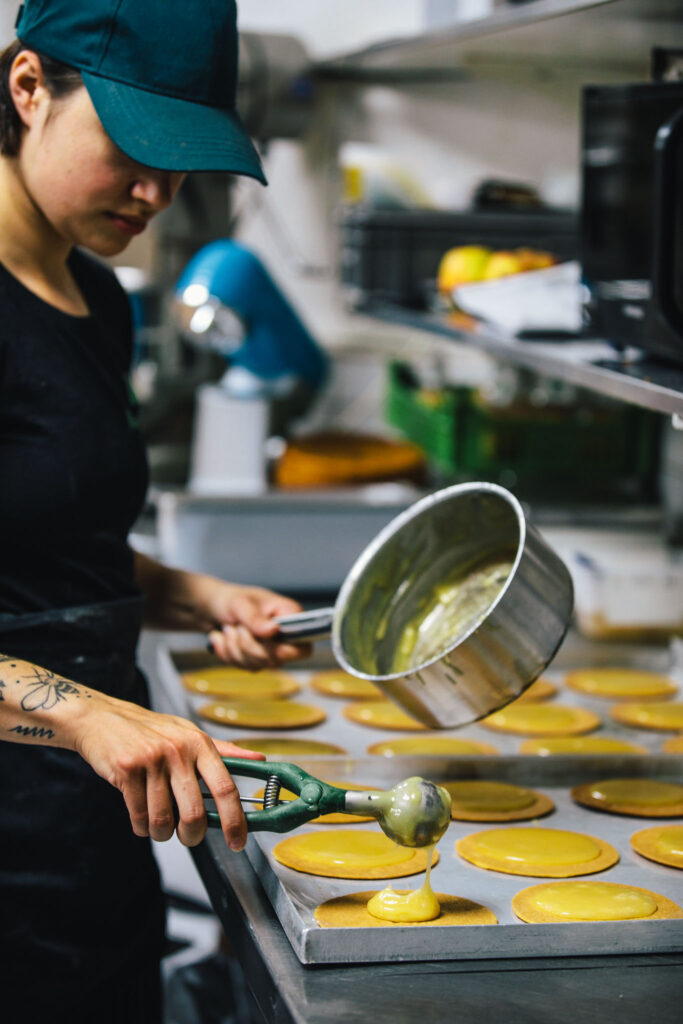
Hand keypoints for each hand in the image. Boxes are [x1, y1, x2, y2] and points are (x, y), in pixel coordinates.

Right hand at [73, 693, 264, 848]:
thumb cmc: (150, 730)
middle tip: (188, 836)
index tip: (238, 841)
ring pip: (163, 820)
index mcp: (199, 743)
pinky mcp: (126, 770)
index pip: (225, 787)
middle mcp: (178, 750)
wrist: (101, 718)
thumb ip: (224, 751)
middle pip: (194, 813)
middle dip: (192, 836)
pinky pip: (139, 818)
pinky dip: (142, 826)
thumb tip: (259, 760)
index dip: (235, 820)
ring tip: (159, 823)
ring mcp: (151, 760)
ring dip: (162, 833)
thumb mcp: (189, 733)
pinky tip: (141, 815)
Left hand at [206, 582, 311, 668]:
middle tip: (236, 627)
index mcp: (290, 615)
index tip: (265, 639)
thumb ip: (255, 618)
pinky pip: (244, 667)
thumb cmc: (229, 599)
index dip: (285, 649)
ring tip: (228, 628)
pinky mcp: (257, 659)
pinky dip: (228, 653)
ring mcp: (272, 649)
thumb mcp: (239, 604)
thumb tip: (273, 630)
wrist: (211, 608)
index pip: (303, 646)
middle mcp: (285, 634)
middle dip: (249, 646)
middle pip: (277, 659)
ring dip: (235, 648)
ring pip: (258, 664)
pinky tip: (223, 638)